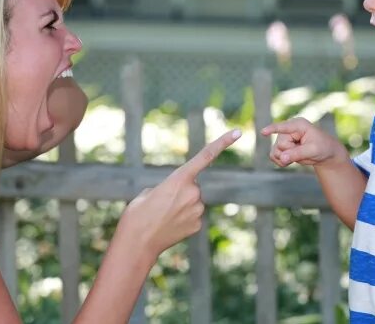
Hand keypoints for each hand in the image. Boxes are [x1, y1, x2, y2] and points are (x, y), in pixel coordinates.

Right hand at [119, 129, 241, 257]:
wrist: (137, 243)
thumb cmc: (137, 214)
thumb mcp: (148, 192)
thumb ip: (168, 187)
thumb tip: (178, 195)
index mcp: (179, 179)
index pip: (205, 156)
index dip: (222, 143)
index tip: (237, 132)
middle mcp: (193, 192)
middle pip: (192, 186)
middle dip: (180, 192)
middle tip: (162, 204)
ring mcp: (197, 210)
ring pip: (193, 202)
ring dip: (181, 206)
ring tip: (163, 216)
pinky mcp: (198, 225)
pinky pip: (193, 216)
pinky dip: (183, 219)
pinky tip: (170, 226)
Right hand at [261, 118, 345, 167]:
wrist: (324, 153)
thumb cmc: (322, 147)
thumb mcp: (313, 150)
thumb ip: (297, 153)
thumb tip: (282, 158)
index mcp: (298, 125)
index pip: (283, 127)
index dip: (272, 129)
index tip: (263, 132)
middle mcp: (287, 130)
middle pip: (280, 145)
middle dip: (290, 153)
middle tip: (304, 152)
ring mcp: (282, 138)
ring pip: (275, 151)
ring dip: (285, 158)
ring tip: (299, 156)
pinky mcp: (280, 147)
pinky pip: (273, 156)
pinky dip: (281, 162)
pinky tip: (291, 161)